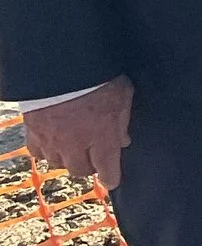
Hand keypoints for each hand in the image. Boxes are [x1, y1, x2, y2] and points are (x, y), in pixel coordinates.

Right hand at [23, 76, 133, 191]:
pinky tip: (54, 142)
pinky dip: (46, 150)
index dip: (111, 177)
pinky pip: (37, 152)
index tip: (112, 180)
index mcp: (102, 136)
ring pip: (58, 163)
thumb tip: (124, 141)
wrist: (62, 65)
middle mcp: (76, 144)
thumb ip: (123, 121)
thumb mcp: (123, 94)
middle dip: (90, 166)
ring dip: (69, 158)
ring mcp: (53, 139)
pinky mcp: (33, 131)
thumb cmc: (98, 76)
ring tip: (76, 147)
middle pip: (81, 170)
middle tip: (95, 157)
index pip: (107, 170)